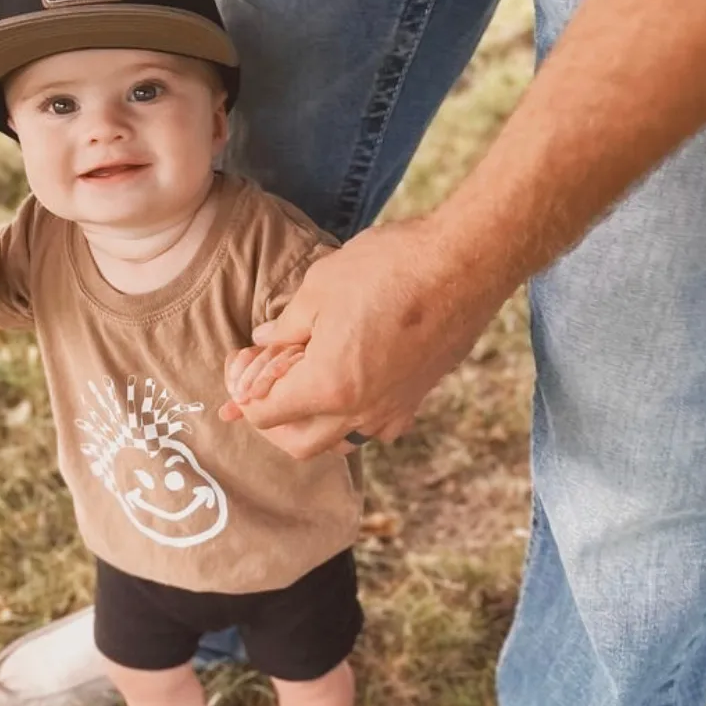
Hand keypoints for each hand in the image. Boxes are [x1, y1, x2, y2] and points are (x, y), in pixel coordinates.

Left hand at [226, 215, 507, 458]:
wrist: (466, 262)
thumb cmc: (390, 268)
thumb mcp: (319, 288)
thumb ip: (285, 326)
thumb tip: (264, 341)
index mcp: (327, 386)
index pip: (267, 414)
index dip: (244, 398)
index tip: (238, 376)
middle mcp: (360, 411)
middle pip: (298, 443)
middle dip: (271, 424)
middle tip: (260, 393)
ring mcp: (393, 409)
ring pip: (339, 443)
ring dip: (311, 427)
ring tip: (301, 391)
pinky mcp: (417, 398)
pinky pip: (377, 429)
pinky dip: (353, 420)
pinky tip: (348, 389)